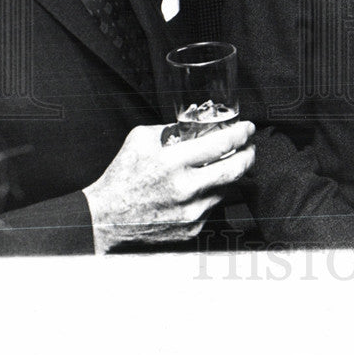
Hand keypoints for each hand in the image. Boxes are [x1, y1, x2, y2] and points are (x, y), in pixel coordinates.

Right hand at [82, 121, 254, 253]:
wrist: (103, 220)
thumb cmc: (121, 177)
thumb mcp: (140, 139)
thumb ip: (170, 129)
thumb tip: (196, 125)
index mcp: (172, 163)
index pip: (222, 144)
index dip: (241, 133)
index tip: (247, 128)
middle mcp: (186, 189)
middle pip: (237, 169)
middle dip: (249, 154)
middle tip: (250, 146)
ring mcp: (191, 212)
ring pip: (228, 188)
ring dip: (231, 175)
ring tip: (226, 164)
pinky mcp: (192, 229)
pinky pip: (214, 206)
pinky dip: (214, 193)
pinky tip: (204, 186)